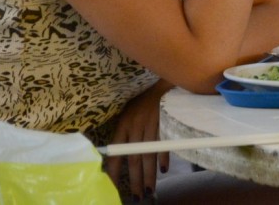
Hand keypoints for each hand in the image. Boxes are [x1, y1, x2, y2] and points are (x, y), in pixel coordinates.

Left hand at [104, 81, 171, 197]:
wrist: (163, 84)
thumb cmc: (143, 101)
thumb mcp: (129, 114)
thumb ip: (125, 134)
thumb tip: (119, 156)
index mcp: (123, 126)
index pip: (116, 153)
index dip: (114, 171)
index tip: (114, 186)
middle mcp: (135, 127)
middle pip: (133, 158)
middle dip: (135, 179)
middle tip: (137, 196)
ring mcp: (150, 126)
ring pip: (148, 155)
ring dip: (149, 174)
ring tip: (149, 190)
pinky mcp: (164, 123)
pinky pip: (163, 145)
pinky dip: (163, 158)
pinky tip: (163, 170)